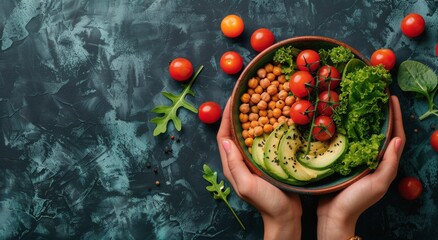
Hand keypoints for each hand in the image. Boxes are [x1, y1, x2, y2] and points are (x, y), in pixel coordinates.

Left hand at [217, 98, 301, 239]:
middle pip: (235, 131)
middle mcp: (240, 160)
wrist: (285, 216)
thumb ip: (235, 164)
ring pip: (249, 133)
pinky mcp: (267, 160)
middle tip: (246, 94)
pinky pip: (264, 139)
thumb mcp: (247, 185)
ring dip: (252, 116)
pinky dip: (267, 126)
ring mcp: (253, 159)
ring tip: (259, 99)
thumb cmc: (266, 203)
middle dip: (238, 112)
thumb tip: (226, 141)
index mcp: (232, 165)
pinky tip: (275, 117)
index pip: (224, 136)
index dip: (226, 116)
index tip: (232, 98)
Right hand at [317, 96, 405, 239]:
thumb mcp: (377, 183)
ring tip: (360, 102)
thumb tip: (398, 139)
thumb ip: (389, 164)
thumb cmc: (356, 201)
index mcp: (384, 163)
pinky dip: (348, 129)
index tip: (391, 98)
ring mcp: (358, 159)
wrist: (334, 215)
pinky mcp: (344, 160)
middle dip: (381, 113)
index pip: (394, 135)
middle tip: (375, 95)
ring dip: (365, 118)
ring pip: (364, 134)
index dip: (395, 116)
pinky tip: (341, 120)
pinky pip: (348, 140)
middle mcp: (373, 159)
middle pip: (380, 131)